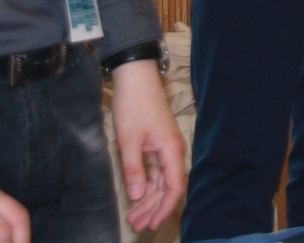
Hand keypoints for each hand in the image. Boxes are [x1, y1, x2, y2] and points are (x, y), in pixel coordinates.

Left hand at [110, 60, 186, 233]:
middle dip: (153, 208)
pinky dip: (146, 186)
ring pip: (160, 182)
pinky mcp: (156, 146)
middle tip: (137, 225)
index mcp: (171, 150)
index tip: (152, 223)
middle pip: (167, 188)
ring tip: (134, 217)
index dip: (164, 208)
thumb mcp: (129, 139)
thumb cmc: (134, 105)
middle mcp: (172, 152)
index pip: (174, 187)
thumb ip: (134, 169)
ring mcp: (165, 149)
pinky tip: (136, 197)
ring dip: (148, 200)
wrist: (135, 79)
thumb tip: (136, 196)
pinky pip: (155, 172)